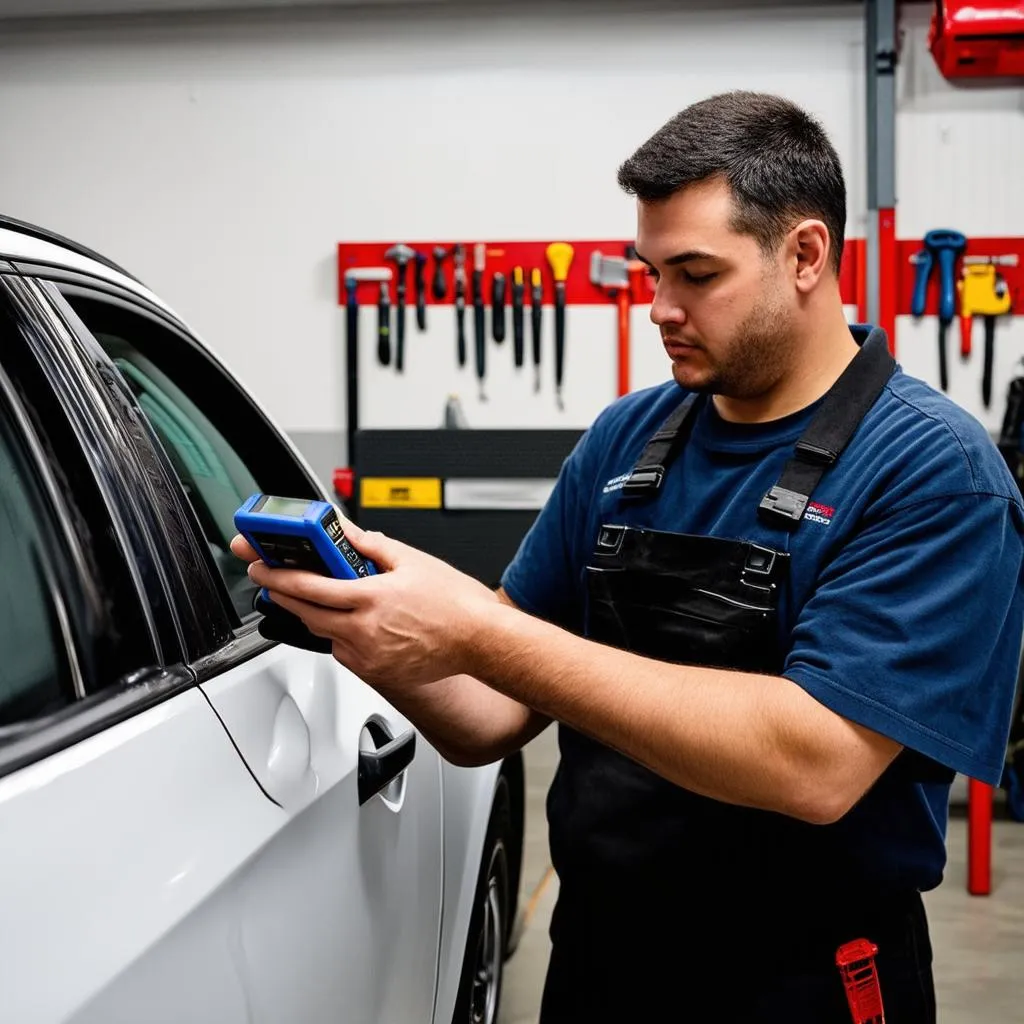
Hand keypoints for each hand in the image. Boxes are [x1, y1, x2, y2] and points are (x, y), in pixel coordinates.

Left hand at [230, 517, 498, 688]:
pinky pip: (344, 653)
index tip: (260, 566)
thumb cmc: (456, 604)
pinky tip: (349, 622)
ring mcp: (368, 656)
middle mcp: (364, 631)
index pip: (308, 587)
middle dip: (282, 597)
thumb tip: (349, 534)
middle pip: (306, 614)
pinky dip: (339, 635)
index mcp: (371, 598)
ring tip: (313, 598)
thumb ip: (373, 547)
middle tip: (270, 582)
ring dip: (313, 615)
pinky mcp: (376, 673)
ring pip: (324, 634)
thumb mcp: (413, 561)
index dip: (277, 576)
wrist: (480, 641)